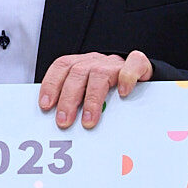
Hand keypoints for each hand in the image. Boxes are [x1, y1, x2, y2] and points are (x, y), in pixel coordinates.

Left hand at [38, 51, 152, 128]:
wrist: (142, 76)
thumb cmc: (111, 91)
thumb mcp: (89, 95)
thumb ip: (76, 104)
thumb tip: (60, 126)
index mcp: (81, 64)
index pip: (61, 67)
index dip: (51, 84)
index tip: (45, 105)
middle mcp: (96, 61)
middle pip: (77, 73)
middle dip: (68, 99)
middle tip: (63, 122)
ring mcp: (116, 63)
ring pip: (99, 73)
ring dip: (92, 99)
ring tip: (89, 121)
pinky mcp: (139, 65)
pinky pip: (133, 65)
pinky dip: (127, 78)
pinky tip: (124, 94)